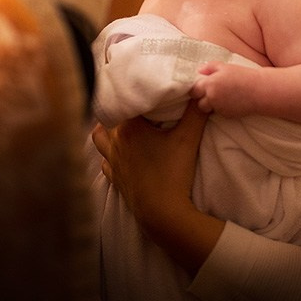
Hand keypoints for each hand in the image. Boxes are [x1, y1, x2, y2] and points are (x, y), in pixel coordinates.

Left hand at [92, 101, 206, 223]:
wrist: (163, 214)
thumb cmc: (174, 174)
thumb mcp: (188, 138)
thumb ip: (196, 112)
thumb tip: (201, 91)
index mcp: (128, 127)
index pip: (123, 100)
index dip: (132, 92)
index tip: (142, 87)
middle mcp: (115, 141)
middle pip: (109, 115)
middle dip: (120, 107)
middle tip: (136, 103)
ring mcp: (111, 161)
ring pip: (99, 136)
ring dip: (108, 128)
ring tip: (123, 124)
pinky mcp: (114, 178)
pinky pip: (104, 159)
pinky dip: (108, 153)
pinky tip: (120, 152)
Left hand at [192, 62, 258, 117]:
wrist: (259, 91)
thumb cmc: (243, 76)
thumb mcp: (225, 66)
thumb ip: (210, 67)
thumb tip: (199, 71)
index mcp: (209, 84)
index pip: (193, 90)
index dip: (196, 88)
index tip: (201, 85)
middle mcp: (212, 98)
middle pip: (198, 103)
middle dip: (202, 98)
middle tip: (211, 91)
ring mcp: (219, 108)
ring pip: (208, 109)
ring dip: (210, 105)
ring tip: (220, 97)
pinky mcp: (227, 115)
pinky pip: (219, 112)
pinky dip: (221, 108)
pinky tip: (230, 101)